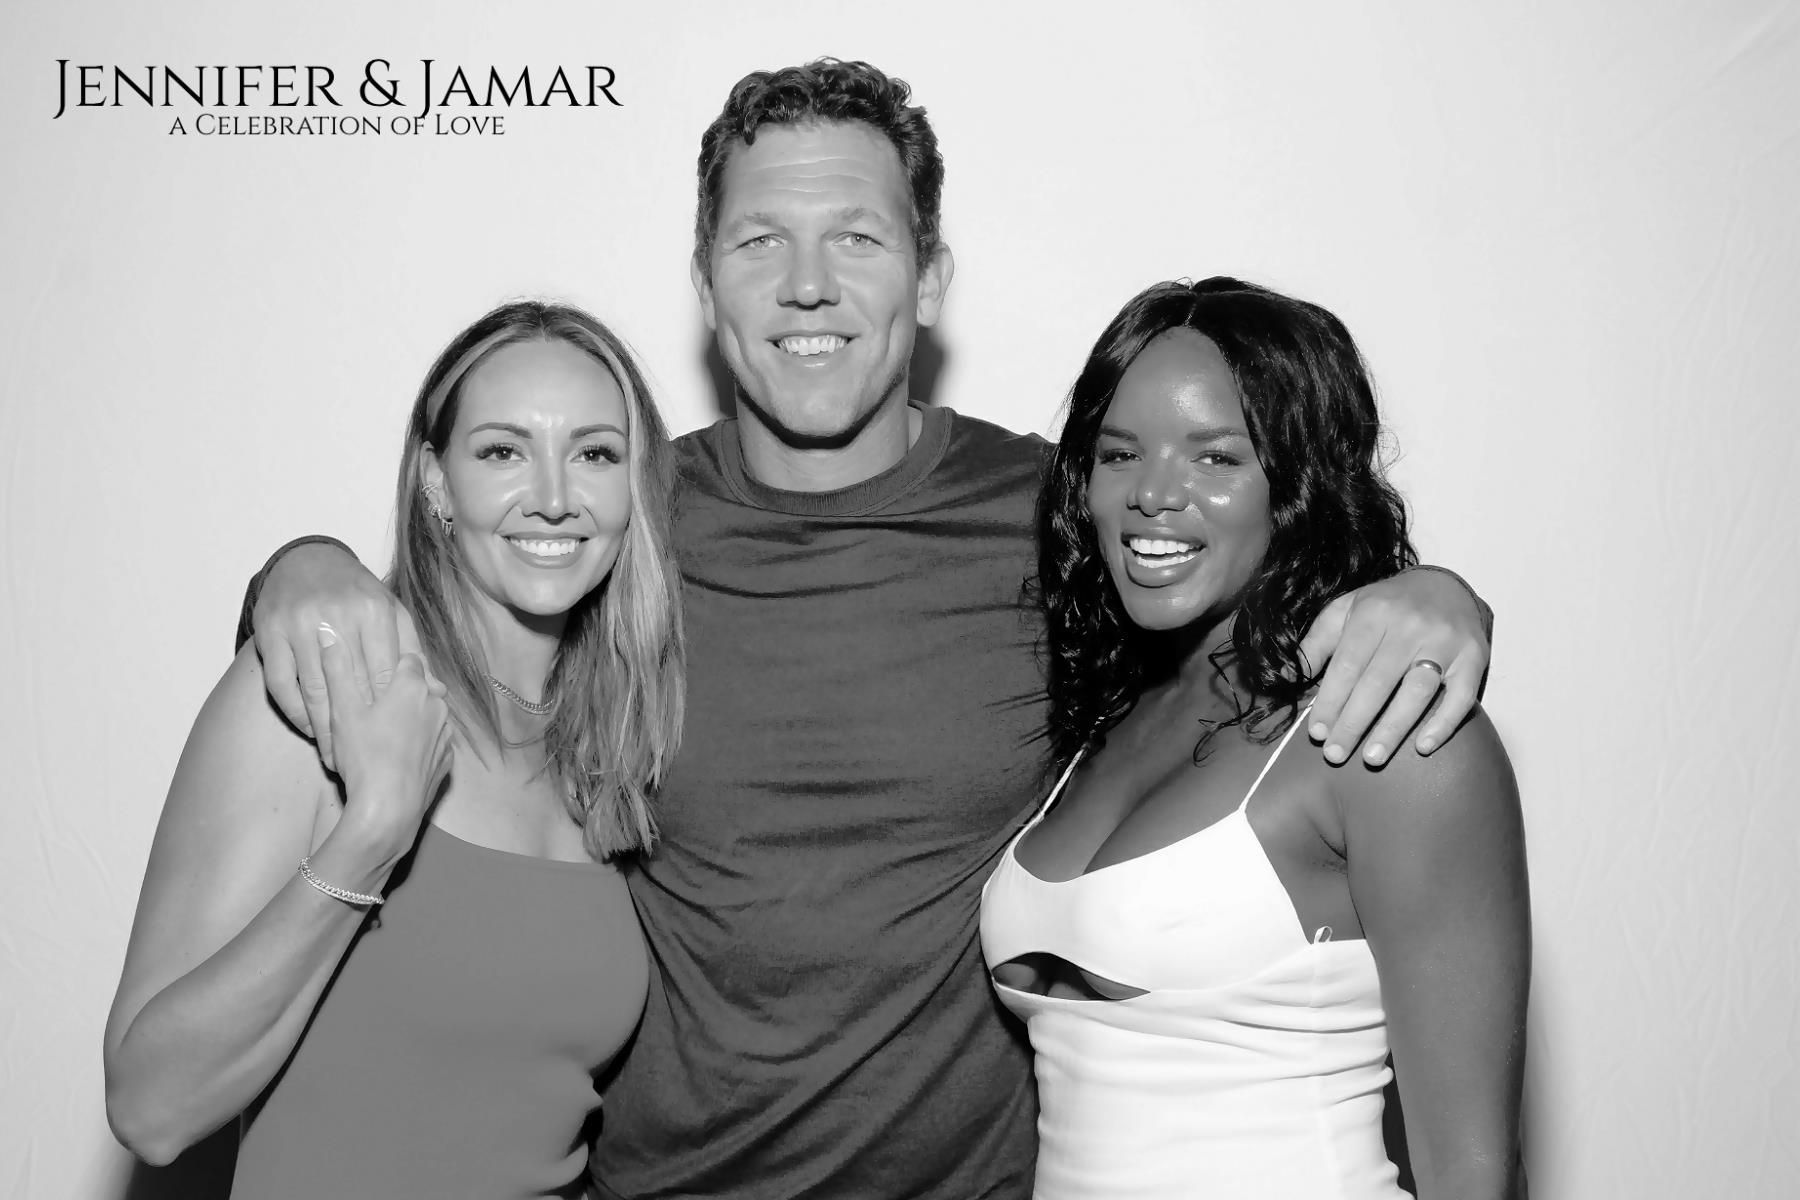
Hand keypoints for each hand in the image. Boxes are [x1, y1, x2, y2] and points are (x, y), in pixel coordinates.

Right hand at [251, 543, 419, 770]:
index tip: (394, 742)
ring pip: (313, 690)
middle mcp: (337, 614)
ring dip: (324, 729)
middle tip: (365, 759)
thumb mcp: (390, 612)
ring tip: (333, 756)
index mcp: (374, 610)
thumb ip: (410, 648)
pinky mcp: (269, 634)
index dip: (388, 711)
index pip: (383, 673)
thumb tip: (437, 688)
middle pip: (350, 685)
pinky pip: (280, 685)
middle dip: (358, 727)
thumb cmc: (357, 595)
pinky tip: (308, 728)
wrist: (306, 561)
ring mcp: (298, 624)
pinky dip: (294, 712)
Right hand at [317, 624, 451, 852]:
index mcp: (413, 686)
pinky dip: (420, 744)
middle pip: (421, 686)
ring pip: (430, 714)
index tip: (373, 675)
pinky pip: (434, 743)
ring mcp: (446, 734)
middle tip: (375, 707)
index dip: (389, 664)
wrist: (388, 808)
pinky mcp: (448, 760)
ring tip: (385, 734)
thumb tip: (328, 632)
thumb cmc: (363, 755)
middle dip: (401, 692)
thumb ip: (336, 668)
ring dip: (413, 718)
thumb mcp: (341, 709)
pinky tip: (399, 756)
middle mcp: (437, 704)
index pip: (407, 659)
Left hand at [1298, 567, 1489, 765]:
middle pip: (1378, 682)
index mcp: (1374, 612)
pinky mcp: (1474, 657)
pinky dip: (1443, 723)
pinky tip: (1422, 746)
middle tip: (1336, 754)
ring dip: (1393, 729)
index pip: (1347, 665)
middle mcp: (1411, 625)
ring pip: (1417, 691)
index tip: (1318, 733)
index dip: (1330, 701)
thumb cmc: (1386, 607)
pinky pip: (1461, 696)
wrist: (1445, 585)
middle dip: (1354, 722)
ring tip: (1372, 758)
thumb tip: (1284, 676)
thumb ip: (1315, 643)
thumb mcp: (1345, 611)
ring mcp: (1445, 642)